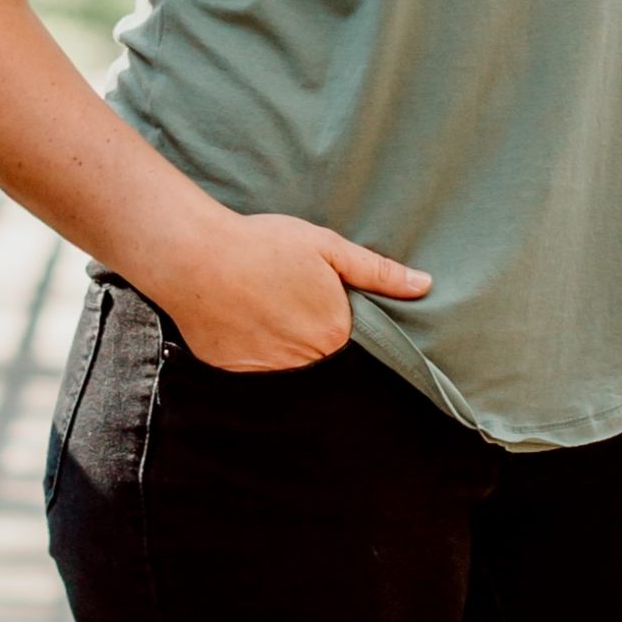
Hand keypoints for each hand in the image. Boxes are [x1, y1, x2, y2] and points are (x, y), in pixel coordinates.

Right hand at [142, 211, 431, 371]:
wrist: (198, 258)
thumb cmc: (265, 245)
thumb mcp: (327, 247)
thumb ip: (377, 271)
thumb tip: (424, 285)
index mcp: (334, 334)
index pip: (352, 346)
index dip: (340, 326)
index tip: (323, 308)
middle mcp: (306, 364)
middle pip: (322, 361)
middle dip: (313, 341)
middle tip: (289, 307)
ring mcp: (269, 376)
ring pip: (290, 371)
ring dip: (284, 351)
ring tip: (266, 315)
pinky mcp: (235, 376)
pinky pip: (255, 375)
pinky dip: (253, 356)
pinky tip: (244, 327)